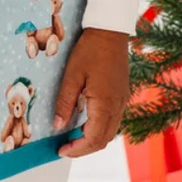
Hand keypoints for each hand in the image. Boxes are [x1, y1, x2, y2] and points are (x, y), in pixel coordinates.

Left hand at [56, 28, 129, 157]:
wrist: (110, 31)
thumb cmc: (89, 50)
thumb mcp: (71, 75)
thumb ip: (65, 102)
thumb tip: (58, 126)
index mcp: (105, 103)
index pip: (93, 138)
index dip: (77, 149)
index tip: (60, 150)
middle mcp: (118, 106)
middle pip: (103, 140)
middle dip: (84, 148)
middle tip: (65, 148)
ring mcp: (122, 101)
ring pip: (110, 132)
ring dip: (92, 139)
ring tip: (72, 138)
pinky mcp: (122, 95)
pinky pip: (113, 120)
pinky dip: (99, 128)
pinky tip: (85, 123)